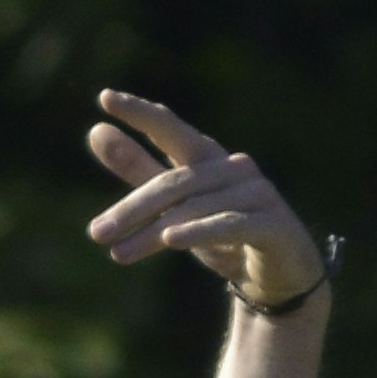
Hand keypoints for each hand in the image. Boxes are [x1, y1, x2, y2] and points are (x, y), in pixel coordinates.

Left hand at [82, 90, 322, 312]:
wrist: (281, 280)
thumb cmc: (225, 238)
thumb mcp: (175, 206)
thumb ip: (139, 169)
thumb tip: (95, 131)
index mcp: (208, 158)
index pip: (170, 128)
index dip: (141, 113)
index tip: (106, 97)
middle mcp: (233, 168)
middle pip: (174, 183)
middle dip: (132, 208)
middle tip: (95, 232)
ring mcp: (257, 194)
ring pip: (194, 208)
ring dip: (153, 232)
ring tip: (117, 253)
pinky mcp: (272, 224)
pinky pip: (229, 224)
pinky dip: (199, 232)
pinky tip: (171, 240)